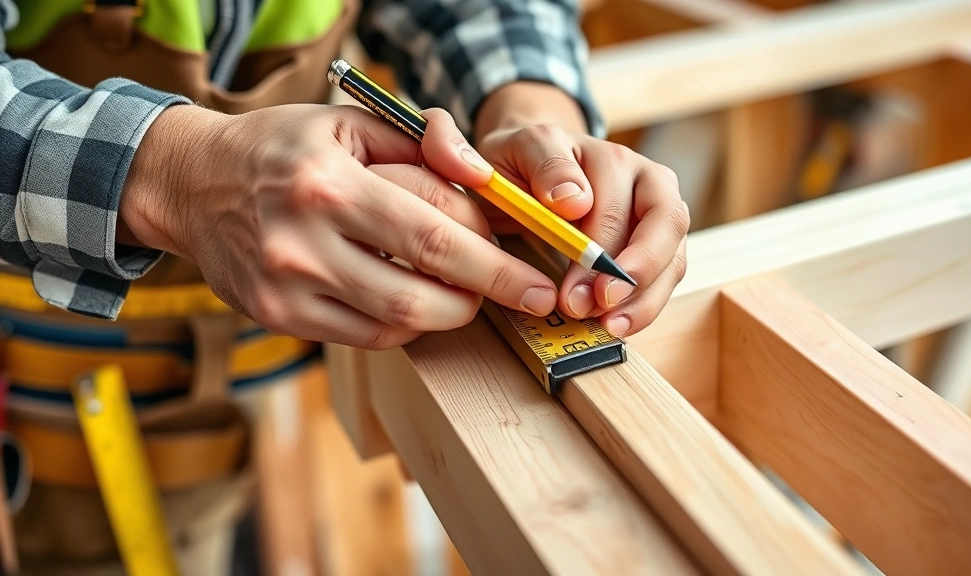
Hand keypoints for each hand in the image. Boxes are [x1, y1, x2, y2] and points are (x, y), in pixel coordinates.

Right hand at [118, 103, 559, 348]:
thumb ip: (424, 141)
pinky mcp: (278, 317)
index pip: (436, 235)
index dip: (497, 262)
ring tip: (471, 294)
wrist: (192, 184)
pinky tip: (419, 300)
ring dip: (449, 315)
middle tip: (522, 295)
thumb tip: (482, 176)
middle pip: (421, 295)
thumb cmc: (283, 149)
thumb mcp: (350, 121)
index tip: (536, 276)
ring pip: (395, 325)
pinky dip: (406, 326)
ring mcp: (286, 288)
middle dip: (487, 300)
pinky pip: (365, 338)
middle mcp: (303, 242)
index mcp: (328, 185)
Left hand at [472, 85, 689, 337]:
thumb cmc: (524, 164)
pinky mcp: (660, 244)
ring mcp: (659, 213)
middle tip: (593, 305)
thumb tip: (576, 201)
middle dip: (629, 273)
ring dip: (642, 296)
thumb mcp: (520, 151)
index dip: (601, 243)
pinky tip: (618, 324)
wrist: (531, 169)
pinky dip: (644, 305)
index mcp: (610, 156)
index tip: (576, 277)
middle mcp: (646, 178)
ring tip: (608, 324)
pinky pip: (667, 277)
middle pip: (663, 225)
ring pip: (672, 255)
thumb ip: (546, 165)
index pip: (619, 201)